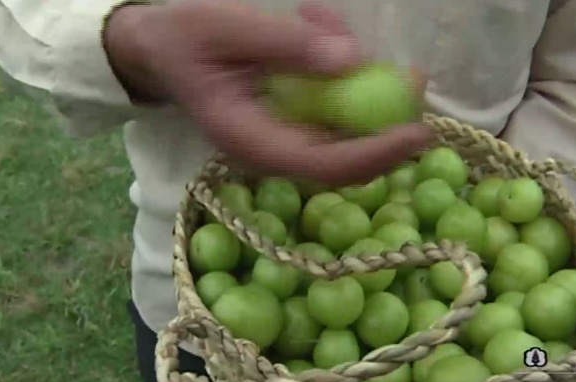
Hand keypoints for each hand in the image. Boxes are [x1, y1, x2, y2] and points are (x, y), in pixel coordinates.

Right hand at [103, 0, 432, 184]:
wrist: (159, 49)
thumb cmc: (183, 38)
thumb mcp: (226, 28)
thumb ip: (284, 43)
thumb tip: (350, 61)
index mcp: (249, 142)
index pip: (320, 165)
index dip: (372, 155)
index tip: (416, 131)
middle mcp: (270, 151)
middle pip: (343, 159)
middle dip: (387, 125)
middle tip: (416, 77)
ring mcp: (281, 138)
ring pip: (343, 132)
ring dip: (365, 89)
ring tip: (337, 27)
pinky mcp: (290, 121)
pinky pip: (331, 108)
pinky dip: (341, 70)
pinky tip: (317, 23)